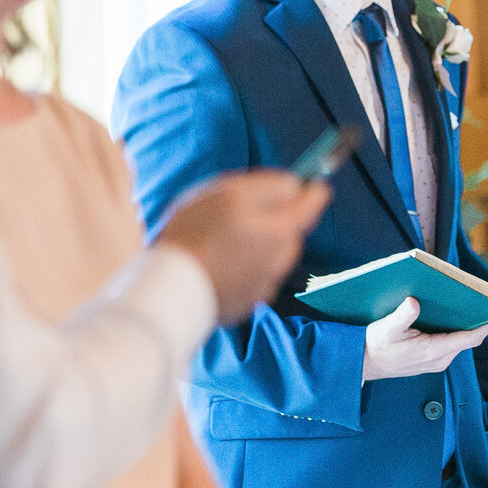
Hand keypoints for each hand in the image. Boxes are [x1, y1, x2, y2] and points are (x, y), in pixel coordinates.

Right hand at [157, 171, 329, 321]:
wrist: (172, 289)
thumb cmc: (198, 234)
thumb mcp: (231, 192)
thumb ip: (271, 186)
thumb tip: (295, 186)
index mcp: (282, 231)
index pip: (312, 205)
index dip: (313, 190)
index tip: (315, 184)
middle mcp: (281, 260)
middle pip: (290, 231)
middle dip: (277, 219)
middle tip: (245, 210)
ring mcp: (264, 285)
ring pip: (272, 255)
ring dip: (259, 244)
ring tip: (224, 238)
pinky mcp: (246, 303)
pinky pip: (253, 277)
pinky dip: (243, 267)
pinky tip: (218, 262)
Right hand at [363, 297, 487, 380]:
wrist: (362, 364)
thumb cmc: (375, 346)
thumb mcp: (386, 328)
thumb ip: (402, 316)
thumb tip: (413, 301)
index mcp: (433, 351)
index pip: (470, 338)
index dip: (486, 325)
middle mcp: (439, 359)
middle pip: (468, 338)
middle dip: (476, 320)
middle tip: (484, 300)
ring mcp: (436, 362)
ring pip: (459, 341)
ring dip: (464, 325)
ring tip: (468, 304)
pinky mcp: (431, 360)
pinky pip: (450, 344)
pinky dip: (454, 331)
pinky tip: (448, 316)